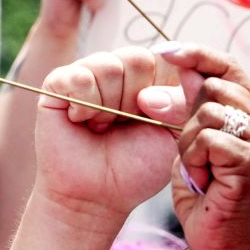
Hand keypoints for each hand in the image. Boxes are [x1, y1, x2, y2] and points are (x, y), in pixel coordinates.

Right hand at [33, 47, 188, 224]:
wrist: (97, 195)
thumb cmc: (136, 167)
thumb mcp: (176, 135)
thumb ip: (189, 101)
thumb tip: (190, 71)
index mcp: (151, 77)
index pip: (168, 54)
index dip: (169, 72)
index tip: (170, 99)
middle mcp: (120, 69)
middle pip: (138, 59)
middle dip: (136, 99)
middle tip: (126, 124)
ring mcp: (88, 72)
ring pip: (109, 66)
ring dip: (109, 106)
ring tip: (102, 127)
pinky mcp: (59, 82)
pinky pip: (79, 77)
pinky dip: (84, 105)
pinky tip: (81, 122)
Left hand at [156, 43, 249, 249]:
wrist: (219, 241)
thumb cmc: (205, 190)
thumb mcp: (191, 138)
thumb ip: (190, 103)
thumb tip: (180, 65)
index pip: (227, 66)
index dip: (196, 54)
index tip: (164, 50)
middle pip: (211, 87)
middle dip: (185, 117)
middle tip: (192, 154)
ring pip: (206, 113)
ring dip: (189, 144)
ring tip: (201, 170)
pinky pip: (207, 139)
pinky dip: (194, 159)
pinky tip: (205, 180)